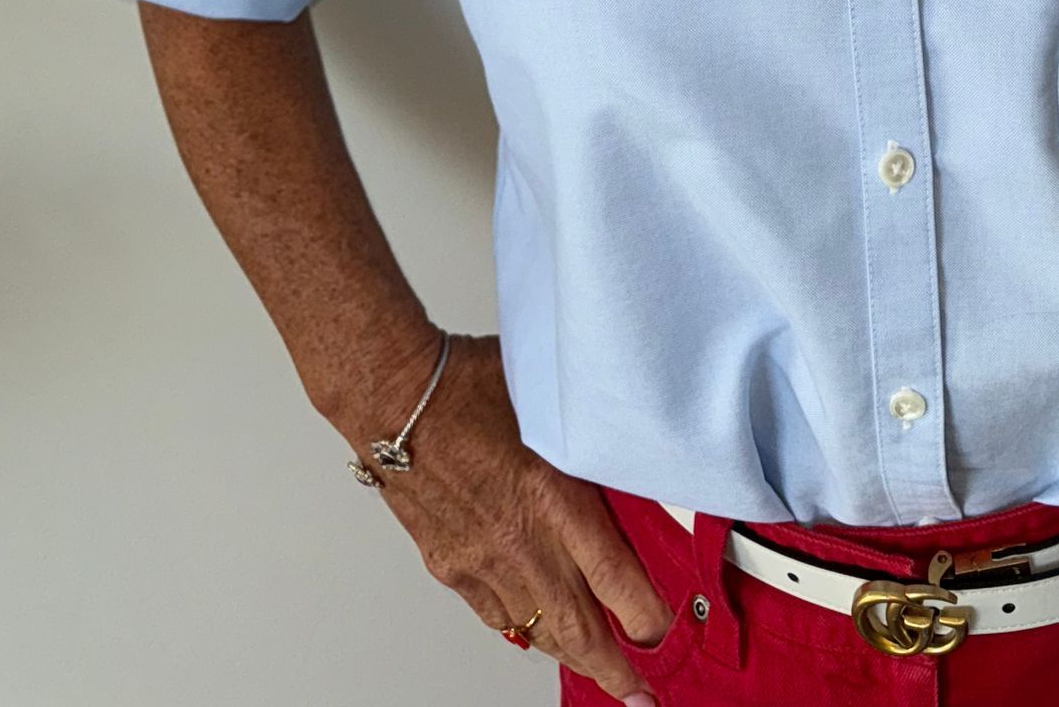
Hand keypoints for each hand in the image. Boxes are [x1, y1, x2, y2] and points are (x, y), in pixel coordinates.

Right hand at [344, 331, 670, 697]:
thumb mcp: (554, 402)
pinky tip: (536, 628)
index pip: (615, 581)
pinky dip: (522, 627)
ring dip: (570, 654)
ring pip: (534, 629)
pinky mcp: (449, 565)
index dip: (646, 615)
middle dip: (613, 669)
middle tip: (639, 694)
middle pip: (577, 627)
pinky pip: (494, 613)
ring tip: (596, 669)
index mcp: (553, 499)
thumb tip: (628, 445)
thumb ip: (590, 439)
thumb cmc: (469, 383)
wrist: (395, 398)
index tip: (663, 626)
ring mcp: (479, 561)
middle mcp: (519, 541)